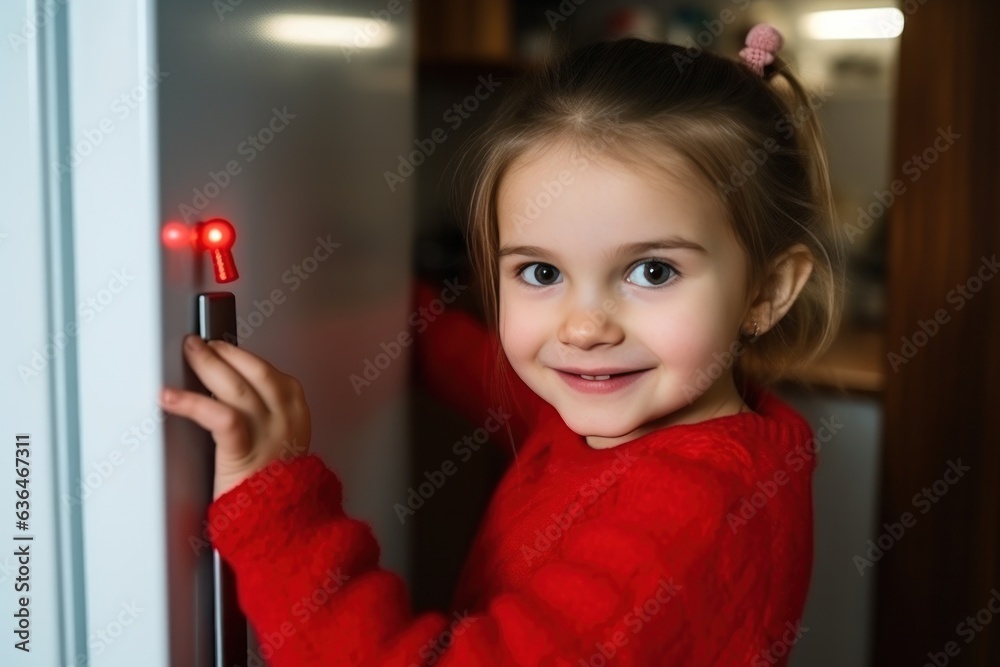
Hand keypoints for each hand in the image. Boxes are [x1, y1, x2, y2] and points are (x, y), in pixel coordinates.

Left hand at [159, 335, 311, 499]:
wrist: (280, 526)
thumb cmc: (273, 491)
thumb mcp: (279, 446)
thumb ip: (263, 419)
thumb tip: (226, 395)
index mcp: (296, 416)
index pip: (271, 374)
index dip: (244, 357)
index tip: (225, 349)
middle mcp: (286, 419)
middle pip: (255, 372)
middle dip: (226, 353)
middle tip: (201, 345)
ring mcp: (268, 434)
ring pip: (237, 387)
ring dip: (209, 365)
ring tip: (190, 354)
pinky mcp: (244, 451)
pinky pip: (219, 417)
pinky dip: (191, 403)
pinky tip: (170, 397)